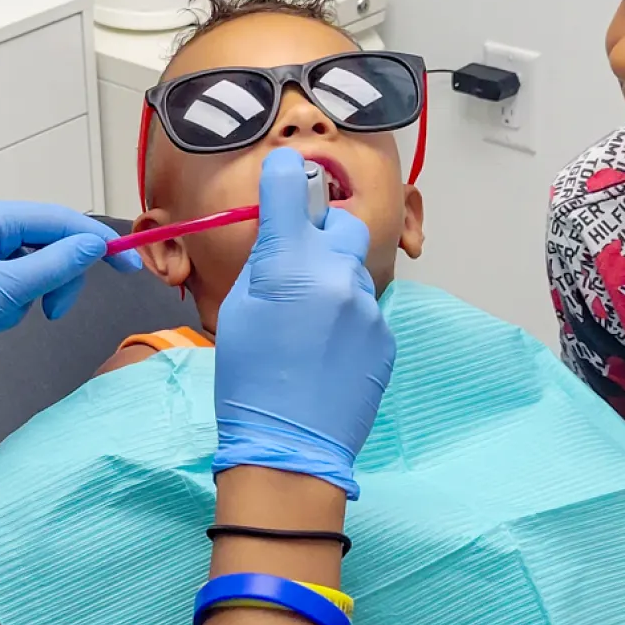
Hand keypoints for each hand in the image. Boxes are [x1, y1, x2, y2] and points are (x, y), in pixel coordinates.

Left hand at [0, 198, 133, 387]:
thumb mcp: (1, 292)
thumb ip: (54, 266)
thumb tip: (94, 245)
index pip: (59, 220)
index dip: (97, 243)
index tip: (128, 266)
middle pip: (49, 242)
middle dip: (56, 278)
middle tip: (52, 313)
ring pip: (31, 264)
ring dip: (28, 293)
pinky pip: (9, 277)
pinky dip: (9, 300)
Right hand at [212, 149, 395, 497]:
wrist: (289, 446)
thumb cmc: (248, 380)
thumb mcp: (239, 309)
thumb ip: (266, 260)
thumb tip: (282, 230)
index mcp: (289, 262)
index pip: (292, 184)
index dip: (285, 177)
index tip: (283, 180)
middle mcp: (336, 273)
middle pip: (341, 222)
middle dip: (322, 232)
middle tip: (297, 264)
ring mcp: (367, 306)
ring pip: (353, 269)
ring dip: (333, 280)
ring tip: (308, 325)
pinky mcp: (385, 335)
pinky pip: (365, 309)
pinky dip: (347, 319)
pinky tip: (326, 352)